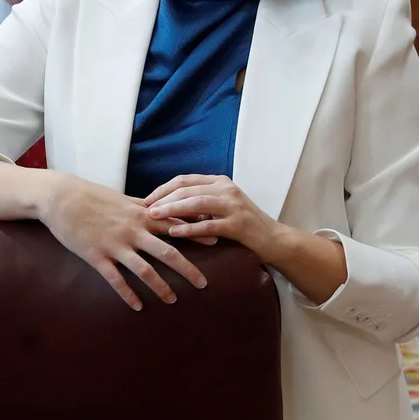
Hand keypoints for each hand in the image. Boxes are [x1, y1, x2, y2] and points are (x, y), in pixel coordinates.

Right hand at [36, 173, 206, 310]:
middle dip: (188, 269)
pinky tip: (138, 306)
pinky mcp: (97, 256)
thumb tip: (160, 209)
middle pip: (168, 252)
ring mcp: (115, 245)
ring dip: (161, 287)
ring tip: (173, 300)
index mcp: (141, 215)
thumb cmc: (91, 196)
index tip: (217, 241)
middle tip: (204, 284)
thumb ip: (142, 207)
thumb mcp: (121, 199)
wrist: (60, 197)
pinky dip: (128, 294)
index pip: (176, 224)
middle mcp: (133, 231)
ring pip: (145, 270)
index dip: (197, 232)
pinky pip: (116, 279)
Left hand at [146, 175, 286, 260]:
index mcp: (220, 182)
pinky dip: (189, 228)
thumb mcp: (219, 208)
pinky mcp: (238, 224)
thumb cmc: (242, 225)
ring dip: (171, 209)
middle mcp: (226, 189)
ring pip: (196, 203)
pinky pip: (208, 224)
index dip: (163, 189)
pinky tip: (174, 232)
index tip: (146, 199)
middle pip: (187, 189)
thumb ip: (198, 203)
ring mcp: (233, 205)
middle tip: (144, 209)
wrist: (273, 239)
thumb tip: (164, 207)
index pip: (184, 180)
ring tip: (153, 216)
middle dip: (163, 198)